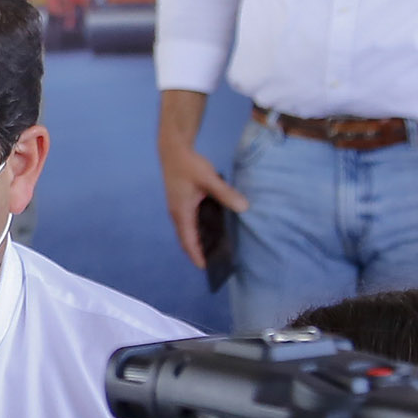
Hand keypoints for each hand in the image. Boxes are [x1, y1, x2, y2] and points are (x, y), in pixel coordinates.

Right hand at [155, 112, 248, 270]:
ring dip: (197, 242)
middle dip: (197, 252)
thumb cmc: (189, 165)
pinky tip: (210, 230)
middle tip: (213, 263)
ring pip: (187, 232)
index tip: (205, 267)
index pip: (188, 240)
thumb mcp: (209, 179)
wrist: (173, 150)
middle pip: (185, 239)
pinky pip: (188, 223)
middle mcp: (177, 214)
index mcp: (182, 212)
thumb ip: (226, 194)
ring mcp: (177, 209)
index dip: (196, 255)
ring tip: (214, 250)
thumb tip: (244, 208)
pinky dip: (196, 231)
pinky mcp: (180, 203)